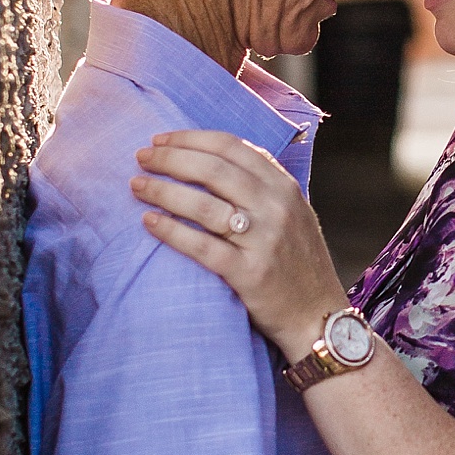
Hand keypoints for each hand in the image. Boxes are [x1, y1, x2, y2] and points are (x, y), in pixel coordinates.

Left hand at [133, 130, 346, 356]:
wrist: (318, 315)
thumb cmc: (296, 262)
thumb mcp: (293, 213)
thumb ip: (261, 186)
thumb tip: (210, 158)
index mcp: (284, 187)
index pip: (232, 147)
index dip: (190, 139)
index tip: (161, 139)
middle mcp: (276, 207)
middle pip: (213, 169)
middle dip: (170, 158)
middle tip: (141, 158)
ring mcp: (264, 240)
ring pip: (203, 204)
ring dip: (163, 191)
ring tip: (137, 186)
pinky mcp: (250, 274)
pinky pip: (202, 246)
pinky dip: (171, 231)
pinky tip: (149, 222)